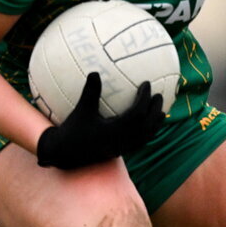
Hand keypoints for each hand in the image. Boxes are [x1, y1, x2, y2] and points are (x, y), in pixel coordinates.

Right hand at [36, 72, 163, 169]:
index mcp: (113, 132)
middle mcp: (121, 142)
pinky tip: (149, 124)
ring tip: (161, 111)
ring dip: (155, 123)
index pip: (136, 114)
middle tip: (159, 95)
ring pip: (145, 137)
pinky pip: (140, 143)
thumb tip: (94, 72)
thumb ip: (90, 92)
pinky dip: (148, 132)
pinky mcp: (120, 152)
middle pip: (146, 126)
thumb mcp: (81, 110)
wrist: (64, 154)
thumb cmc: (72, 130)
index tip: (146, 84)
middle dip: (155, 110)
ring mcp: (122, 149)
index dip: (144, 98)